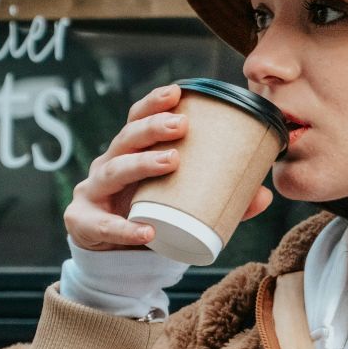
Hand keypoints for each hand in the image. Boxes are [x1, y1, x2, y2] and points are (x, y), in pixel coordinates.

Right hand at [64, 84, 275, 251]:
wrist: (112, 257)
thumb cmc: (148, 216)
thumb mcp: (180, 205)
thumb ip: (220, 201)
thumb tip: (264, 195)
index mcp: (130, 153)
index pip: (137, 119)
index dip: (154, 103)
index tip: (178, 92)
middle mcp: (109, 165)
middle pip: (125, 138)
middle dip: (152, 127)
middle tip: (181, 125)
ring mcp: (94, 192)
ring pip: (113, 171)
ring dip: (141, 164)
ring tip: (172, 162)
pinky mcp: (83, 222)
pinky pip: (103, 225)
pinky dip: (125, 229)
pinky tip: (145, 231)